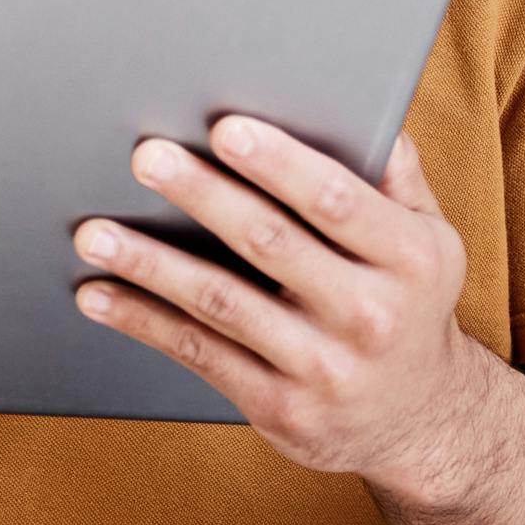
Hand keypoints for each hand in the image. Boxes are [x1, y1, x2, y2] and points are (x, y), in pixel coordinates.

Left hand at [70, 119, 503, 500]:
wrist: (419, 420)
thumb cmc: (409, 304)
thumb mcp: (430, 238)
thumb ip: (394, 174)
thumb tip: (353, 104)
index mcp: (410, 258)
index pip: (336, 199)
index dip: (278, 163)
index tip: (224, 128)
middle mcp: (370, 315)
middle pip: (270, 243)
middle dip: (202, 195)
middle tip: (146, 157)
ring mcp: (322, 367)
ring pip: (221, 302)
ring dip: (150, 264)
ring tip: (95, 233)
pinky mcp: (280, 406)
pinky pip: (200, 353)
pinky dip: (143, 321)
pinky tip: (100, 295)